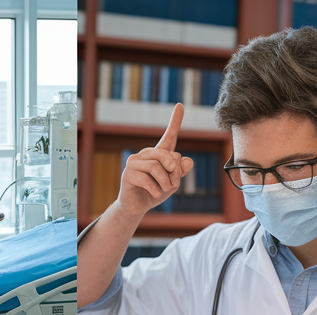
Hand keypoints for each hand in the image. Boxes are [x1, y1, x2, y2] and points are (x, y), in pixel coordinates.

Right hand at [117, 103, 193, 217]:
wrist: (137, 206)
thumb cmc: (155, 192)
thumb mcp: (172, 183)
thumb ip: (180, 172)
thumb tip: (188, 161)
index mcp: (157, 154)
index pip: (169, 136)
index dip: (175, 121)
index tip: (181, 105)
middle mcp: (144, 154)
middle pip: (166, 155)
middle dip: (174, 172)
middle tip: (174, 184)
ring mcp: (134, 162)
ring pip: (157, 167)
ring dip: (166, 183)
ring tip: (164, 190)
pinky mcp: (127, 174)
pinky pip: (147, 179)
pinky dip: (156, 190)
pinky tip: (154, 194)